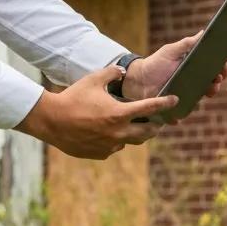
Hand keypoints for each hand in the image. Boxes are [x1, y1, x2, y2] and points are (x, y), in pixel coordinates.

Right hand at [15, 62, 179, 159]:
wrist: (51, 121)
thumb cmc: (72, 98)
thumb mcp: (93, 80)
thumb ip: (111, 73)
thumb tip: (122, 71)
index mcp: (119, 113)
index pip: (150, 108)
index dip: (165, 103)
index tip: (174, 100)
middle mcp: (118, 132)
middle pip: (147, 132)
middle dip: (155, 126)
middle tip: (158, 121)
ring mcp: (110, 145)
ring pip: (131, 141)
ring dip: (136, 134)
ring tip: (136, 127)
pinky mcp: (100, 154)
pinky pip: (114, 147)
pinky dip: (116, 140)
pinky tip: (110, 133)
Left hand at [122, 30, 226, 107]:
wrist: (140, 81)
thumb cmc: (156, 63)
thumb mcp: (171, 51)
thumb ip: (187, 44)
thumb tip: (204, 32)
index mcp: (196, 62)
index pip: (215, 59)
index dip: (226, 56)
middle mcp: (197, 75)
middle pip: (218, 74)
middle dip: (224, 70)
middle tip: (223, 68)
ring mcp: (193, 88)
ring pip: (211, 88)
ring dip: (216, 86)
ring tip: (214, 83)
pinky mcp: (186, 101)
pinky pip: (196, 103)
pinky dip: (200, 101)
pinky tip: (203, 97)